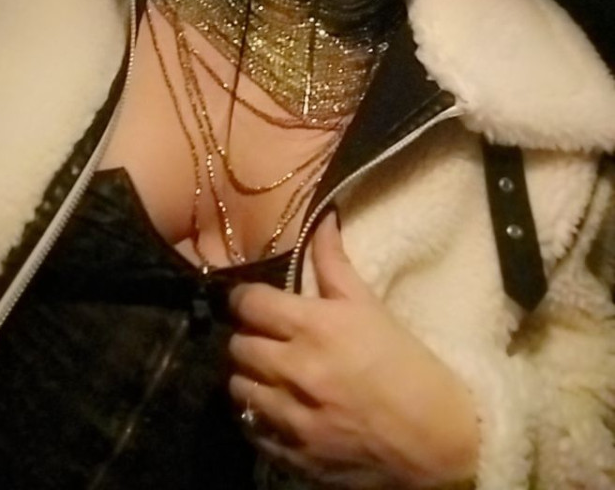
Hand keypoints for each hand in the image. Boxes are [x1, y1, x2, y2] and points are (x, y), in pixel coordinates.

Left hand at [228, 212, 478, 487]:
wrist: (435, 437)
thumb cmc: (404, 362)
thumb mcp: (369, 306)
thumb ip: (334, 262)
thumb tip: (321, 218)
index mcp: (314, 327)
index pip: (249, 303)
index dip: (246, 298)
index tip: (253, 301)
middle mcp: (296, 371)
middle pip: (238, 346)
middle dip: (248, 337)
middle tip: (265, 337)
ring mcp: (293, 418)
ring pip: (239, 388)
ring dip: (250, 377)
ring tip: (269, 373)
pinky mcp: (294, 455)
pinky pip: (253, 429)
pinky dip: (259, 416)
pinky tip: (278, 407)